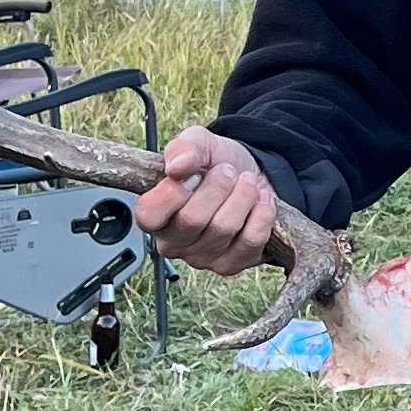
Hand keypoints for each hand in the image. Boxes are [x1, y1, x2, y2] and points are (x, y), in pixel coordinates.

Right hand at [135, 124, 278, 274]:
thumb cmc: (215, 166)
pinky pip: (250, 240)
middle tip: (228, 170)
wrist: (252, 177)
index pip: (149, 215)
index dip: (173, 193)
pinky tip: (261, 200)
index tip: (193, 174)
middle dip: (218, 187)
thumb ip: (184, 147)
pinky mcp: (231, 265)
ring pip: (224, 228)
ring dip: (243, 196)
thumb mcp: (199, 144)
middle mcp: (173, 242)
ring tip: (247, 181)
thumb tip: (177, 166)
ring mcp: (202, 258)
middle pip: (192, 220)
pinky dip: (262, 214)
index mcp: (155, 215)